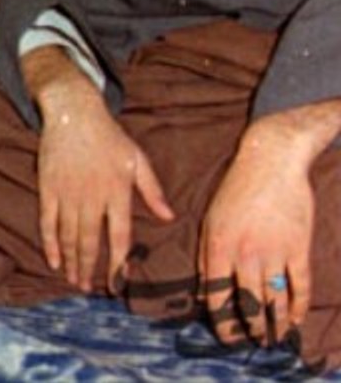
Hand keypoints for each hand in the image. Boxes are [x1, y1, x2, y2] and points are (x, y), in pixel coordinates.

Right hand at [25, 47, 173, 292]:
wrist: (73, 112)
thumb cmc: (109, 136)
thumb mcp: (138, 160)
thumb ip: (152, 190)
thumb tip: (169, 217)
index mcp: (117, 193)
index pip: (118, 237)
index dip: (117, 263)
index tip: (116, 282)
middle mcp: (92, 197)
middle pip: (89, 242)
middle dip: (89, 268)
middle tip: (87, 289)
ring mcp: (67, 194)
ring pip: (69, 235)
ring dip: (72, 261)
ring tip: (73, 280)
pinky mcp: (48, 187)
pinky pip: (48, 221)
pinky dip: (50, 242)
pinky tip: (53, 260)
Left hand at [198, 103, 340, 347]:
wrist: (270, 163)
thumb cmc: (235, 191)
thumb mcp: (210, 220)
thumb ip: (207, 257)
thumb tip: (205, 291)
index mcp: (218, 246)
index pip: (216, 295)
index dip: (222, 321)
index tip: (227, 336)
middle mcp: (245, 254)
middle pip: (247, 302)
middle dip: (251, 328)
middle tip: (255, 342)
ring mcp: (274, 252)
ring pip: (274, 299)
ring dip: (276, 323)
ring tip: (275, 338)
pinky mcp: (298, 248)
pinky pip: (300, 286)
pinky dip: (299, 306)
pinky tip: (297, 319)